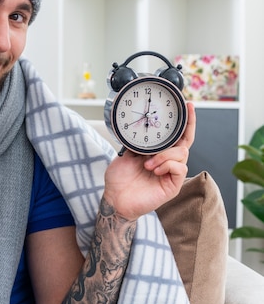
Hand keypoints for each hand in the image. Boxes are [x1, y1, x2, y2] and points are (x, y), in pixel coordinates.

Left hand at [103, 102, 195, 219]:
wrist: (115, 198)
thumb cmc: (119, 179)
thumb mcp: (126, 154)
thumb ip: (137, 142)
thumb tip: (142, 126)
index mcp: (158, 153)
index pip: (176, 136)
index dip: (185, 122)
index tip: (188, 106)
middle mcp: (167, 162)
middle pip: (186, 142)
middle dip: (188, 126)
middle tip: (186, 113)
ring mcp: (171, 173)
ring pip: (182, 153)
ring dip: (165, 155)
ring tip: (148, 164)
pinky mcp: (173, 185)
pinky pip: (180, 168)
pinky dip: (168, 165)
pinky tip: (155, 169)